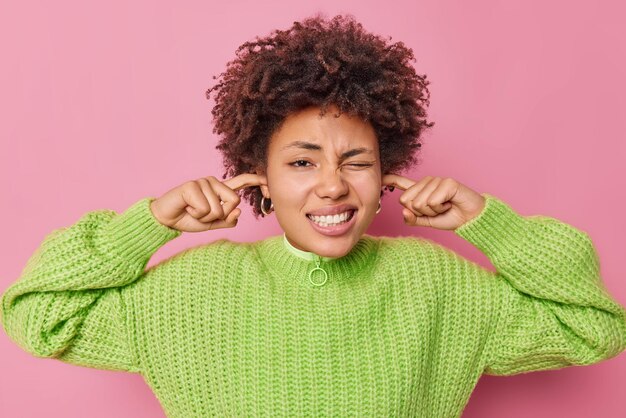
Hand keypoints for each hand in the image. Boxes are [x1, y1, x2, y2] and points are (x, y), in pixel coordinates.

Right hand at [150, 173, 266, 232]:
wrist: (167, 219)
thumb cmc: (189, 218)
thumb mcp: (212, 223)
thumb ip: (227, 220)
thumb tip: (238, 212)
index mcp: (221, 190)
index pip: (242, 182)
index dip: (256, 180)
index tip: (268, 182)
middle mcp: (214, 182)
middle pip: (234, 202)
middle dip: (220, 215)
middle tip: (203, 214)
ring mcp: (203, 182)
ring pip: (218, 208)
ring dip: (204, 217)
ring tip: (192, 211)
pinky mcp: (192, 185)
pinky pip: (205, 208)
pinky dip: (196, 214)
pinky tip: (187, 208)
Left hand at [381, 174, 485, 229]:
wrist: (471, 219)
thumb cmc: (451, 217)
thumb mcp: (427, 221)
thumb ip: (413, 219)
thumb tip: (404, 212)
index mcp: (420, 190)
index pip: (402, 183)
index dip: (390, 180)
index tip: (380, 177)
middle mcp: (427, 182)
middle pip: (407, 201)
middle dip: (422, 212)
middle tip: (438, 210)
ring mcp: (436, 180)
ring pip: (420, 203)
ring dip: (434, 211)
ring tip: (445, 206)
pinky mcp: (447, 182)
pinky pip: (432, 202)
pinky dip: (441, 208)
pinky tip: (450, 203)